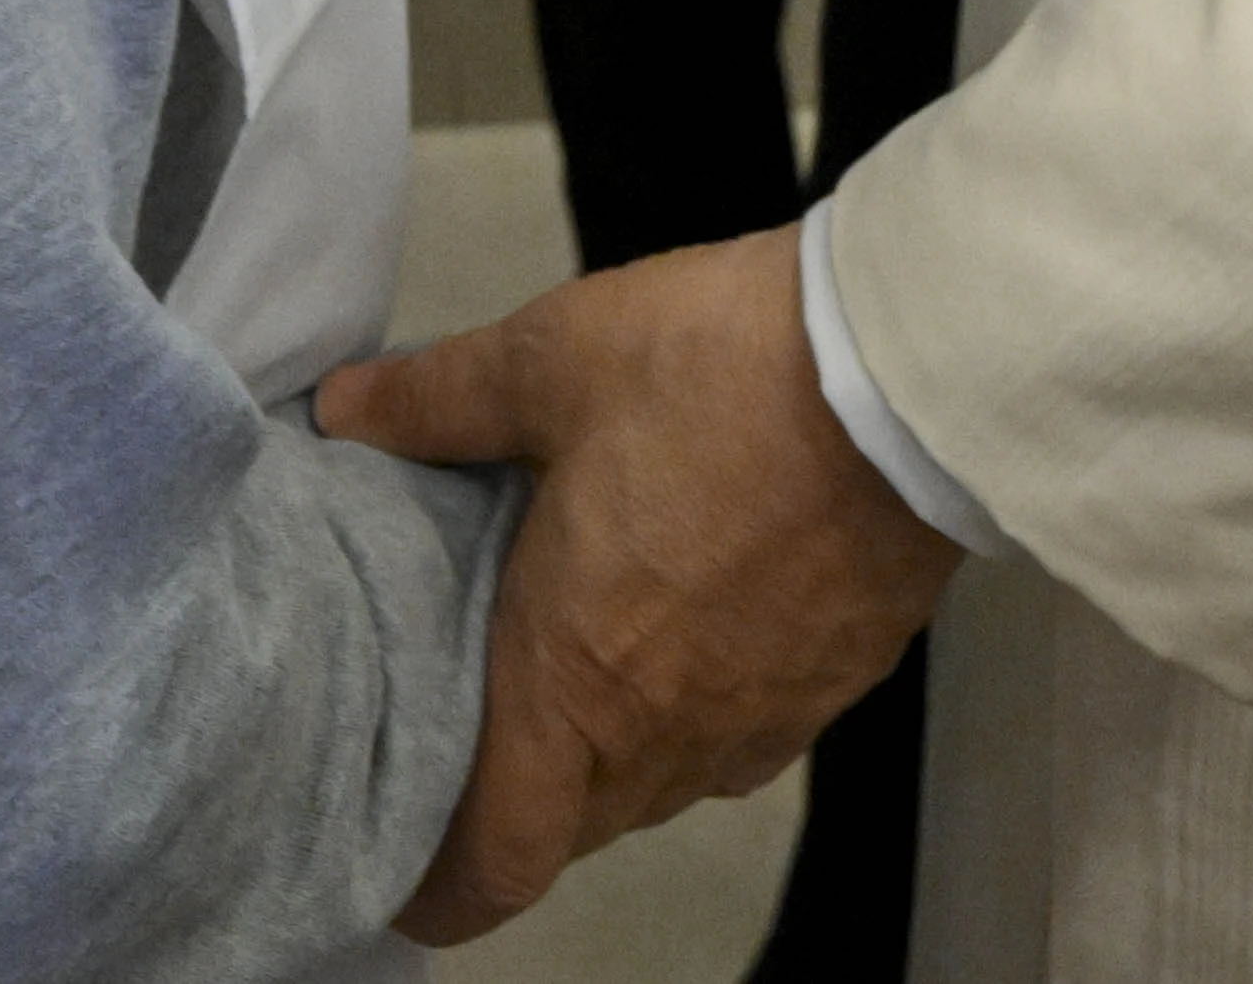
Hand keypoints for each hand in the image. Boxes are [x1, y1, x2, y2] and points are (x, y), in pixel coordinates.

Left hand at [320, 226, 969, 939]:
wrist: (907, 379)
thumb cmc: (714, 373)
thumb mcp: (550, 359)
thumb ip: (437, 399)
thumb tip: (344, 409)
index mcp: (570, 683)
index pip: (499, 860)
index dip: (442, 892)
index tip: (404, 873)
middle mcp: (663, 733)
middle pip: (574, 827)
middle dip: (521, 803)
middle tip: (478, 727)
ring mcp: (759, 719)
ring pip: (661, 786)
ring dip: (613, 754)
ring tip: (582, 666)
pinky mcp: (836, 685)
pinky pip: (741, 737)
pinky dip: (699, 711)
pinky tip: (693, 625)